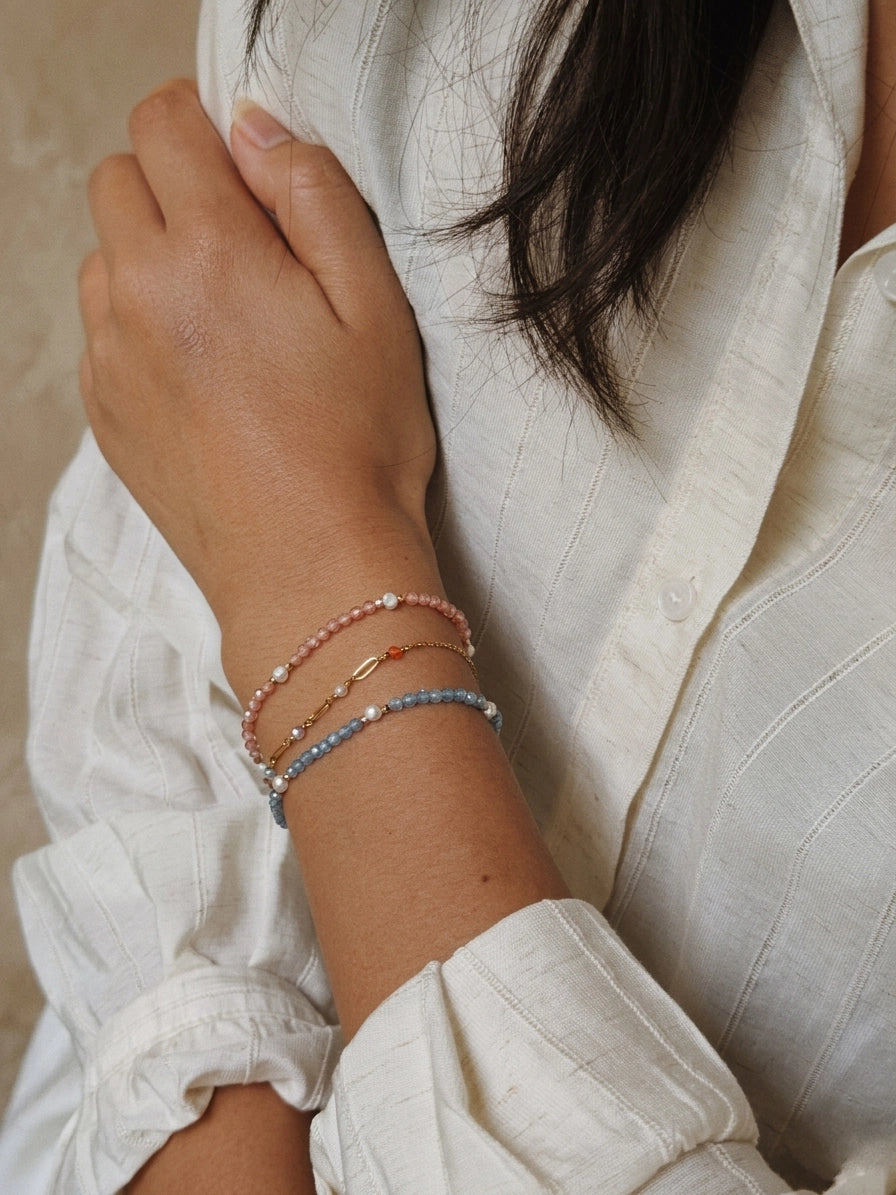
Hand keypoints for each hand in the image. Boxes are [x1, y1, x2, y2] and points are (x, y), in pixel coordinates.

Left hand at [79, 80, 436, 626]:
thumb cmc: (357, 448)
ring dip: (152, 258)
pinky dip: (140, 326)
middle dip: (173, 185)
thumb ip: (314, 196)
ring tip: (226, 319)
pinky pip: (102, 333)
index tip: (245, 166)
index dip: (205, 125)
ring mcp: (111, 359)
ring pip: (103, 259)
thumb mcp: (376, 306)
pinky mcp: (106, 413)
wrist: (311, 569)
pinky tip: (205, 374)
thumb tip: (256, 130)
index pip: (162, 123)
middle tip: (246, 244)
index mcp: (209, 254)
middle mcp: (139, 296)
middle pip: (117, 181)